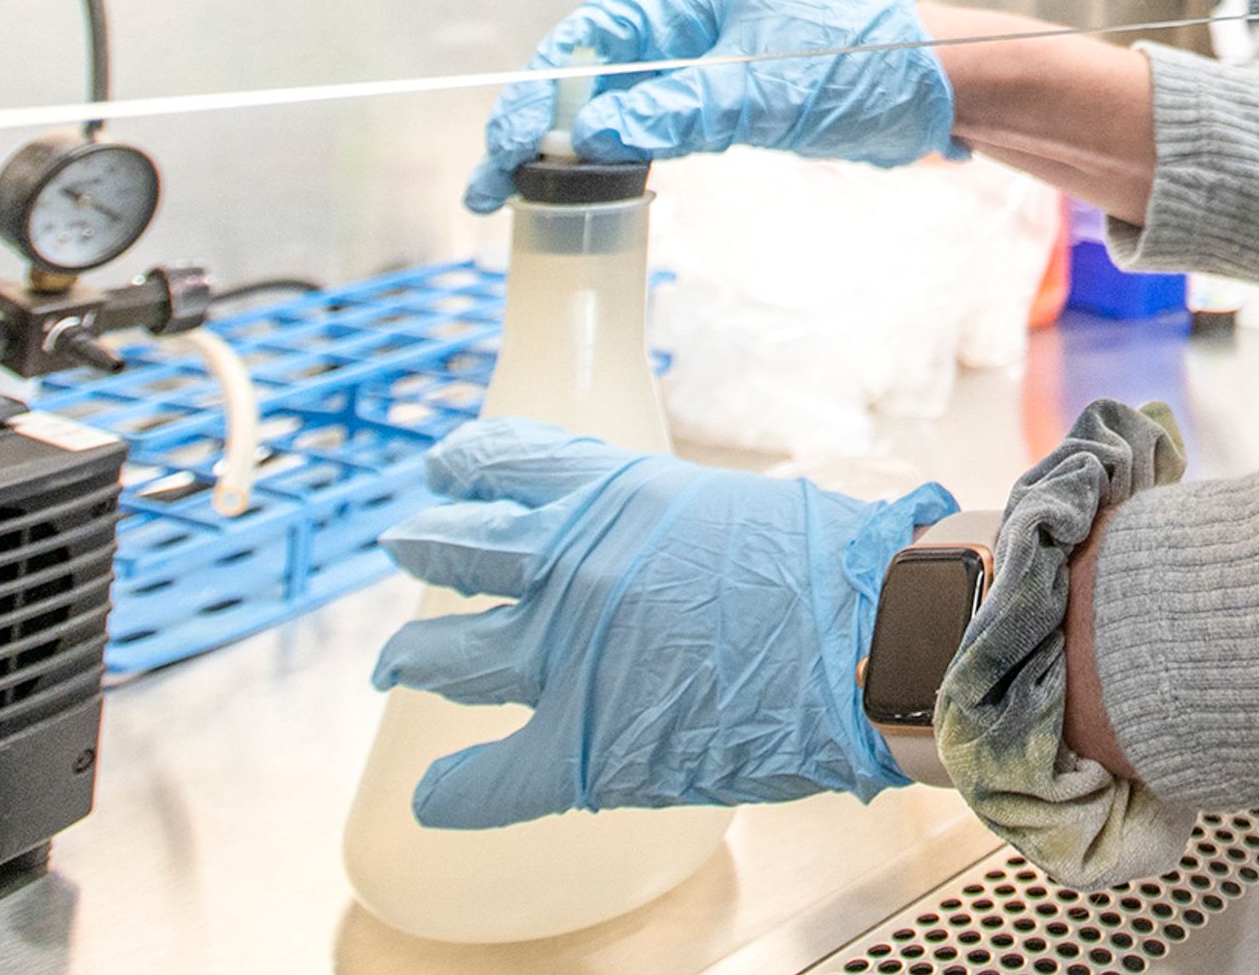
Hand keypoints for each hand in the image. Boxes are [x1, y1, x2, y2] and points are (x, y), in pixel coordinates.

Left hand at [371, 418, 957, 823]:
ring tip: (393, 661)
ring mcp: (561, 657)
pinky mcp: (577, 748)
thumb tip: (685, 544)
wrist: (865, 639)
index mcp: (613, 496)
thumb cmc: (830, 568)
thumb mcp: (737, 505)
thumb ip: (680, 524)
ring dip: (414, 655)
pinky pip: (491, 779)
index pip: (511, 463)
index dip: (469, 466)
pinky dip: (454, 790)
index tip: (445, 469)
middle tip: (405, 545)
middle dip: (426, 546)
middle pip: (461, 550)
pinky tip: (430, 795)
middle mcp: (568, 567)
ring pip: (451, 656)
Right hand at [472, 0, 952, 210]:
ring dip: (566, 147)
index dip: (540, 89)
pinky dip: (614, 157)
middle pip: (589, 73)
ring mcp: (704, 67)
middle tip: (489, 184)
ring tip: (515, 196)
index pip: (589, 37)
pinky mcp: (724, 106)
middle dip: (535, 126)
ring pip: (614, 105)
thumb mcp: (765, 88)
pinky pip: (652, 127)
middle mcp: (689, 26)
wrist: (937, 89)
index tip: (508, 141)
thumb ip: (680, 107)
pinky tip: (587, 188)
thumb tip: (596, 134)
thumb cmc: (865, 64)